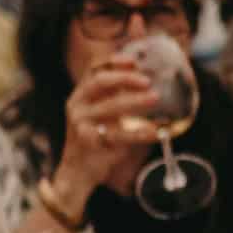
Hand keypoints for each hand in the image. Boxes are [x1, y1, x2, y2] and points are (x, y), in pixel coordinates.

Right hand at [61, 59, 160, 194]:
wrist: (77, 171)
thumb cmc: (94, 139)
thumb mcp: (99, 115)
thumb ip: (114, 98)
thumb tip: (145, 82)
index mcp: (80, 95)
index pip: (94, 70)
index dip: (114, 62)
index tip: (134, 61)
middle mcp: (77, 105)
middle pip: (100, 81)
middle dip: (126, 78)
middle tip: (148, 81)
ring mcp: (81, 122)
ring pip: (111, 106)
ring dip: (136, 100)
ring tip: (155, 98)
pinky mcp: (90, 141)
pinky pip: (119, 134)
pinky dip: (139, 132)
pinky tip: (155, 132)